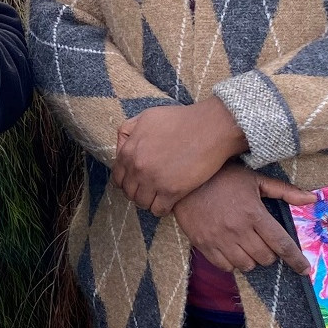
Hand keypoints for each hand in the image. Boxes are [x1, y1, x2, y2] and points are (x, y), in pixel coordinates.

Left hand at [112, 97, 251, 215]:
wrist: (209, 128)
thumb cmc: (181, 120)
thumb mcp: (147, 117)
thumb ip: (128, 131)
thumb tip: (121, 147)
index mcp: (129, 151)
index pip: (117, 178)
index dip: (127, 181)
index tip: (137, 181)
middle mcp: (138, 167)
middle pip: (129, 192)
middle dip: (137, 192)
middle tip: (149, 189)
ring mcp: (154, 180)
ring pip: (141, 203)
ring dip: (149, 201)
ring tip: (159, 195)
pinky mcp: (172, 191)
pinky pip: (158, 210)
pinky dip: (162, 208)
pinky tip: (169, 201)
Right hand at [173, 163, 314, 275]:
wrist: (186, 180)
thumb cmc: (224, 177)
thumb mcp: (255, 179)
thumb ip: (285, 191)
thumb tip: (312, 198)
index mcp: (254, 213)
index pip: (281, 243)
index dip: (295, 260)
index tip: (305, 270)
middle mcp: (238, 229)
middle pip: (265, 257)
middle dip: (270, 254)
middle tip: (264, 242)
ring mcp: (219, 239)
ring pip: (246, 265)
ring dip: (252, 260)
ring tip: (248, 246)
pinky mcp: (203, 245)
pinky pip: (225, 267)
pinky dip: (233, 263)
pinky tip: (233, 250)